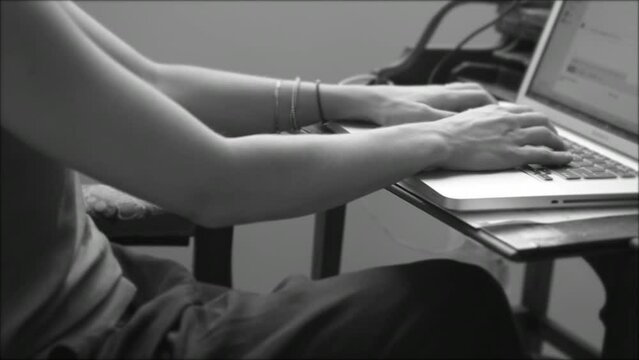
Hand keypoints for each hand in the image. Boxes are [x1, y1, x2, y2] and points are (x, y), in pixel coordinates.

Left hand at [368, 82, 496, 125]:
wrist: (373, 101)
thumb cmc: (394, 110)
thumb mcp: (424, 119)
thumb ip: (448, 121)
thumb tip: (470, 123)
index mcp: (444, 97)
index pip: (478, 96)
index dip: (492, 105)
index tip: (501, 114)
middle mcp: (440, 91)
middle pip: (472, 91)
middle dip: (486, 101)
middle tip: (495, 111)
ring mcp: (430, 93)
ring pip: (459, 91)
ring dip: (471, 100)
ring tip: (478, 110)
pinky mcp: (421, 97)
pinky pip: (447, 96)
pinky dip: (456, 102)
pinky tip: (451, 112)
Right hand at [424, 103, 571, 170]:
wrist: (442, 140)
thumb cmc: (446, 133)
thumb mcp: (465, 118)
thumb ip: (478, 120)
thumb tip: (478, 124)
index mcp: (496, 112)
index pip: (524, 111)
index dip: (537, 119)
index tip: (541, 125)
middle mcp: (508, 120)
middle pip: (540, 120)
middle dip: (552, 129)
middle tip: (556, 138)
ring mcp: (512, 136)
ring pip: (546, 135)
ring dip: (559, 143)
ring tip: (564, 150)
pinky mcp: (512, 153)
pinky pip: (542, 153)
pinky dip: (557, 156)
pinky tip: (564, 159)